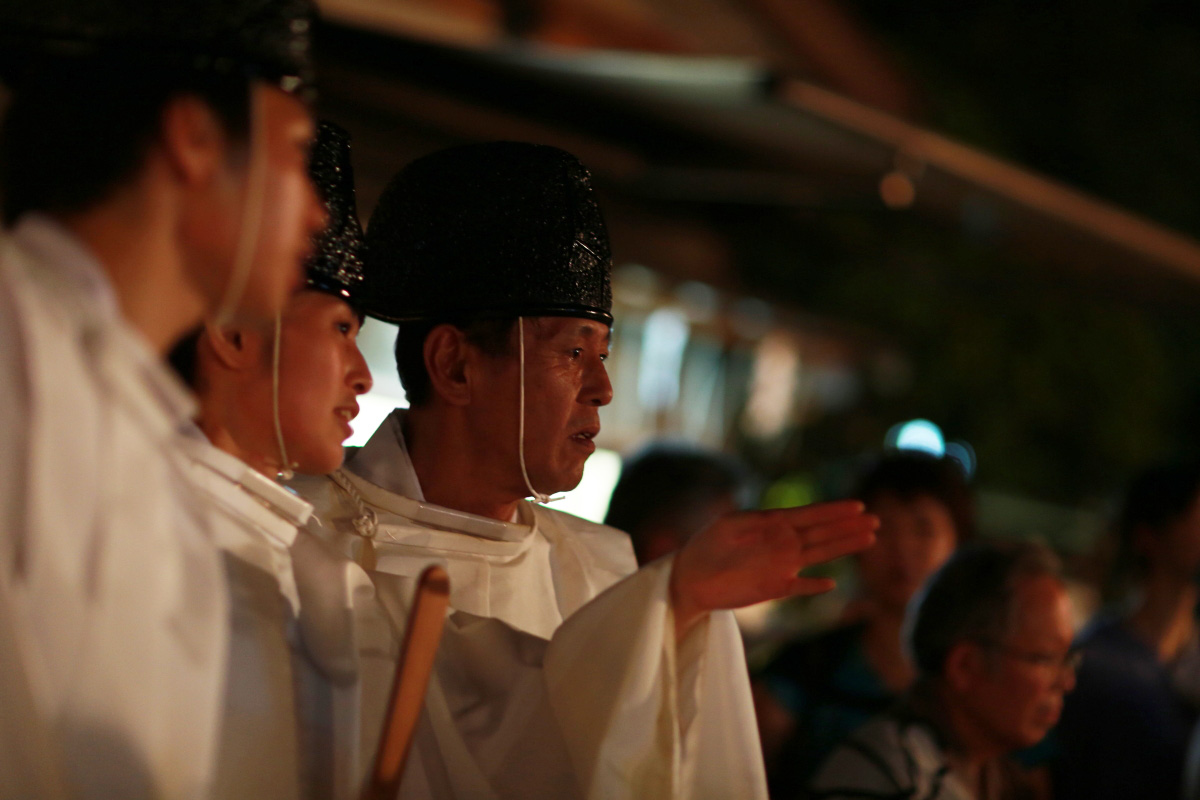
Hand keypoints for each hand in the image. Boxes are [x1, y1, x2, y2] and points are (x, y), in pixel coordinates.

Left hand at [669, 501, 876, 636]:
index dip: (833, 511)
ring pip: (817, 556)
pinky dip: (813, 586)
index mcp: (771, 524)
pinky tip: (831, 583)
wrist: (688, 579)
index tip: (857, 506)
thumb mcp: (727, 527)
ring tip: (868, 539)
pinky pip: (799, 587)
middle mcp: (780, 544)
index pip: (808, 516)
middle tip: (875, 520)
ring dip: (842, 548)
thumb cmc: (705, 547)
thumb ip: (755, 525)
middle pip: (821, 534)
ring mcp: (780, 567)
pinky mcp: (773, 588)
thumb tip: (782, 524)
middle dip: (847, 527)